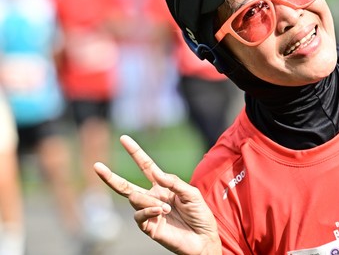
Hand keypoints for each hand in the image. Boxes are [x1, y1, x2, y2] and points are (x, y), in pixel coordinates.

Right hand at [94, 135, 221, 254]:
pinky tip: (160, 211)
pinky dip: (148, 211)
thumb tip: (156, 173)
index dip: (135, 152)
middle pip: (126, 186)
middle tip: (96, 166)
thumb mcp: (191, 192)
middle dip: (111, 177)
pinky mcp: (149, 228)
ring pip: (134, 200)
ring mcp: (149, 213)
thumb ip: (174, 182)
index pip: (145, 165)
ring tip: (166, 208)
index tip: (123, 138)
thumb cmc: (199, 213)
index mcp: (162, 185)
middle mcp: (152, 197)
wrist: (203, 238)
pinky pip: (139, 217)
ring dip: (148, 201)